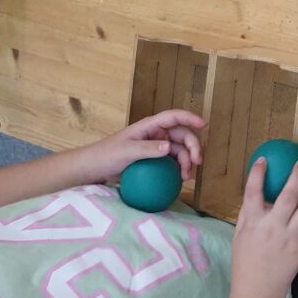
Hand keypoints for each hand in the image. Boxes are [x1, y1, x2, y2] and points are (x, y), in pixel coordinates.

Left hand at [86, 109, 206, 182]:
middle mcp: (156, 134)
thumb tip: (170, 147)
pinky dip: (178, 169)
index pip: (174, 117)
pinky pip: (171, 163)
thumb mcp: (126, 152)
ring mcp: (156, 147)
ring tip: (186, 177)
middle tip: (197, 163)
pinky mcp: (154, 161)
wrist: (92, 169)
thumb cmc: (106, 155)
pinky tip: (180, 180)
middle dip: (193, 147)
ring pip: (179, 150)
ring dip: (187, 161)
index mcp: (150, 126)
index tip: (204, 124)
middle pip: (182, 135)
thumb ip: (148, 149)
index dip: (190, 118)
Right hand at [231, 157, 297, 297]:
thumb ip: (248, 213)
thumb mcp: (240, 235)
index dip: (258, 174)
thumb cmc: (245, 262)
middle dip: (297, 175)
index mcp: (253, 224)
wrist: (258, 291)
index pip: (253, 192)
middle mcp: (273, 228)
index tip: (263, 159)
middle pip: (288, 195)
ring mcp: (291, 238)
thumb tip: (256, 192)